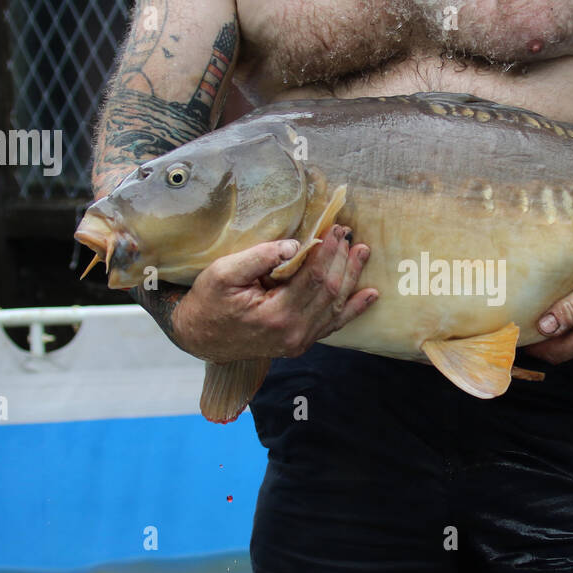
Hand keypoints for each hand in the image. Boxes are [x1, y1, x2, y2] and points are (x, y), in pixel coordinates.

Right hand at [172, 224, 375, 360]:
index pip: (312, 278)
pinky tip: (370, 295)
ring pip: (336, 306)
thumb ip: (258, 257)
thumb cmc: (209, 302)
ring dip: (351, 277)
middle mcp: (294, 333)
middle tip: (347, 233)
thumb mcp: (222, 273)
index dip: (327, 251)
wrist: (201, 339)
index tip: (334, 229)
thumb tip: (293, 246)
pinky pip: (333, 325)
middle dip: (341, 259)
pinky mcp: (301, 343)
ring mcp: (300, 341)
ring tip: (362, 252)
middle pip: (329, 291)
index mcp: (276, 315)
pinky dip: (353, 309)